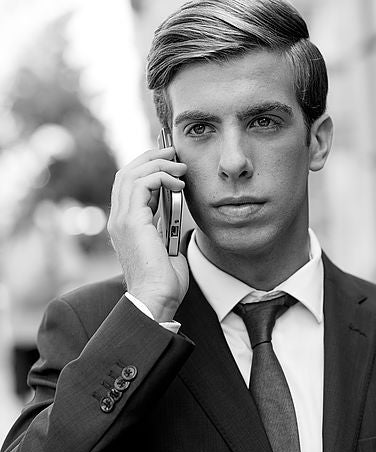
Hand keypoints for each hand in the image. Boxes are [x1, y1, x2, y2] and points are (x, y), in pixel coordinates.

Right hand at [108, 147, 187, 321]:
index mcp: (125, 225)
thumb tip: (176, 212)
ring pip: (132, 173)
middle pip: (126, 172)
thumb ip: (165, 227)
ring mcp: (122, 219)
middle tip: (175, 152)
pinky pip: (143, 183)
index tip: (171, 162)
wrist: (157, 299)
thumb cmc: (164, 281)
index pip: (128, 184)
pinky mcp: (132, 221)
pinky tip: (179, 184)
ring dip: (159, 163)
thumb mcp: (166, 247)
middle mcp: (118, 219)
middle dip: (151, 157)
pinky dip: (162, 177)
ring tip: (181, 166)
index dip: (147, 167)